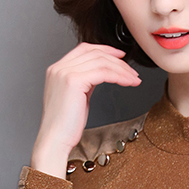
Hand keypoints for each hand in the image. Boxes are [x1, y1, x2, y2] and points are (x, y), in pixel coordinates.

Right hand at [31, 42, 141, 177]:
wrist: (54, 140)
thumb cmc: (65, 126)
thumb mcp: (76, 97)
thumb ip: (85, 82)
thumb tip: (102, 74)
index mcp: (57, 69)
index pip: (84, 49)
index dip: (104, 49)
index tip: (120, 56)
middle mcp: (59, 68)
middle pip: (95, 53)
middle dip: (117, 61)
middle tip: (132, 71)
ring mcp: (65, 73)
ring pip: (101, 62)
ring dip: (122, 70)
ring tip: (134, 79)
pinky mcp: (74, 81)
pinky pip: (103, 72)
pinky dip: (119, 76)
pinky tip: (128, 82)